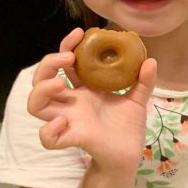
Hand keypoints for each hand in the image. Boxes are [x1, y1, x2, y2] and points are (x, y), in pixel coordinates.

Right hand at [27, 28, 156, 172]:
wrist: (129, 154)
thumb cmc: (128, 126)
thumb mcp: (138, 99)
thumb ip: (144, 81)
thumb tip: (151, 61)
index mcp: (84, 89)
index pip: (65, 64)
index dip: (67, 46)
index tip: (79, 33)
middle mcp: (72, 103)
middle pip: (42, 80)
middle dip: (48, 64)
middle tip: (68, 58)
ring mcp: (69, 120)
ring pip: (36, 106)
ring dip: (41, 92)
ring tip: (59, 84)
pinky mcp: (73, 138)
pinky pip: (47, 138)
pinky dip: (48, 130)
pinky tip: (63, 122)